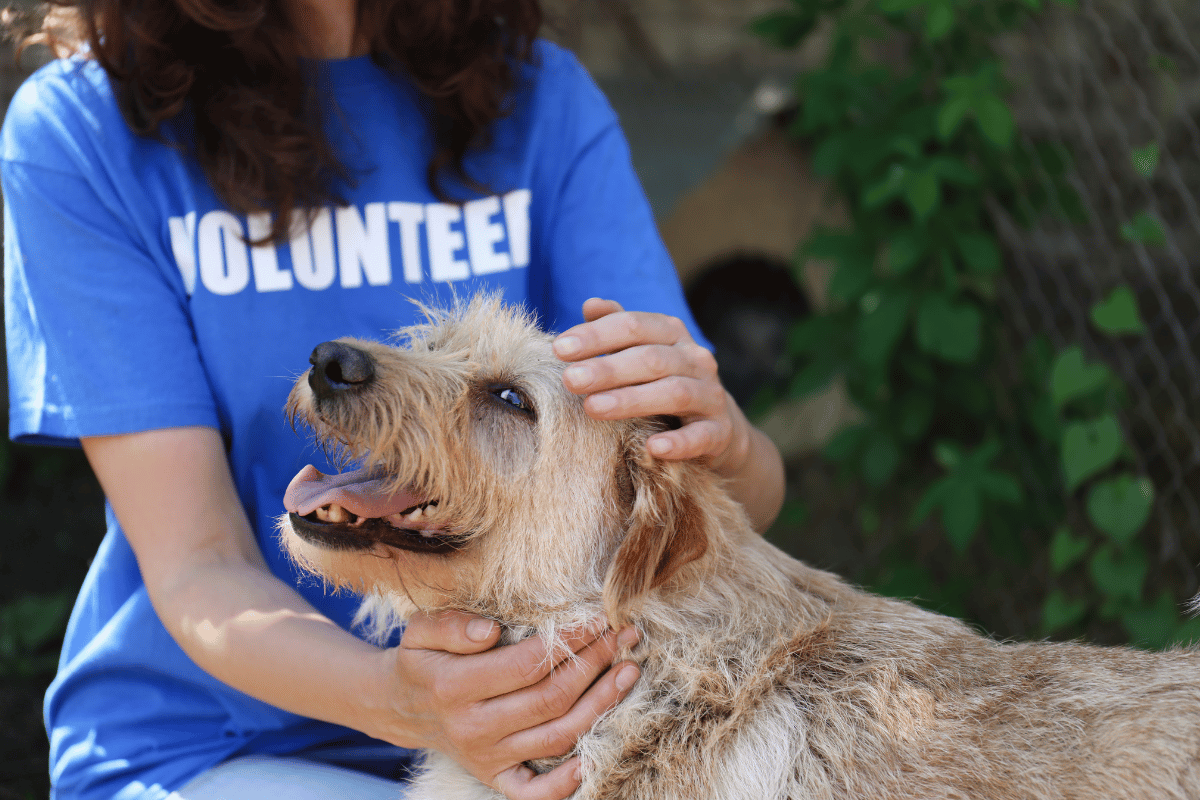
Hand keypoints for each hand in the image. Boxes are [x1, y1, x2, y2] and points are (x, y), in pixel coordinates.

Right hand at [376, 610, 639, 799]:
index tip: (598, 618)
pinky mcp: (494, 777)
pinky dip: (566, 782)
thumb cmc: (422, 659)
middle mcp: (472, 727)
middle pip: (550, 698)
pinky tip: (595, 756)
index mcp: (454, 686)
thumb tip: (489, 630)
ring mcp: (486, 758)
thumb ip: (451, 625)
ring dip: (600, 706)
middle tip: (625, 636)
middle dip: (595, 664)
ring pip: (556, 736)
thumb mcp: (420, 630)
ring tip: (628, 673)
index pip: (527, 663)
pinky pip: (535, 792)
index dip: (569, 640)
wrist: (402, 707)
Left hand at [553, 298, 749, 476]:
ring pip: (674, 393)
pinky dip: (678, 442)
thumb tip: (591, 304)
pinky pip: (701, 436)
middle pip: (650, 359)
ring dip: (631, 400)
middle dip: (607, 368)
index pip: (633, 326)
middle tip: (570, 380)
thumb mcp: (642, 352)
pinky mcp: (720, 432)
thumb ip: (618, 329)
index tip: (559, 348)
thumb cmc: (664, 383)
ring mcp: (711, 395)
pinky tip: (652, 447)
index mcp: (672, 334)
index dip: (596, 335)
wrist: (719, 426)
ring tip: (593, 408)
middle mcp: (695, 359)